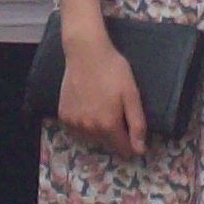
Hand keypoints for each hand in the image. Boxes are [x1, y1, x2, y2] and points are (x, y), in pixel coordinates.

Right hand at [54, 30, 147, 157]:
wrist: (85, 53)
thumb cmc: (113, 71)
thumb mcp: (131, 95)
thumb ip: (137, 125)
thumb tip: (140, 151)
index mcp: (109, 125)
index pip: (123, 148)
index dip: (132, 144)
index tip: (133, 132)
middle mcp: (89, 129)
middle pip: (107, 143)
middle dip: (115, 135)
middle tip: (118, 113)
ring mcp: (74, 123)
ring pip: (91, 138)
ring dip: (99, 131)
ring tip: (102, 109)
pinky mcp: (63, 115)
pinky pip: (77, 129)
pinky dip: (84, 124)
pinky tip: (88, 108)